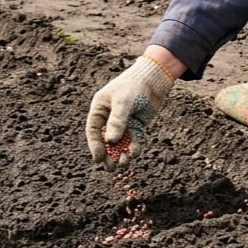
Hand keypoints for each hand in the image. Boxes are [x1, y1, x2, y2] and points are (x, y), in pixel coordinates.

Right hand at [85, 55, 174, 170]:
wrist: (154, 79)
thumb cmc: (134, 86)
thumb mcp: (123, 102)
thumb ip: (117, 121)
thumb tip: (111, 141)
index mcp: (100, 109)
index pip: (93, 131)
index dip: (95, 146)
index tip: (98, 159)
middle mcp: (109, 117)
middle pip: (105, 140)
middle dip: (108, 155)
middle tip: (110, 168)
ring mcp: (124, 122)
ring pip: (120, 143)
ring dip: (121, 154)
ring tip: (124, 163)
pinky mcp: (137, 125)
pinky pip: (133, 140)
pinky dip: (133, 147)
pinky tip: (134, 153)